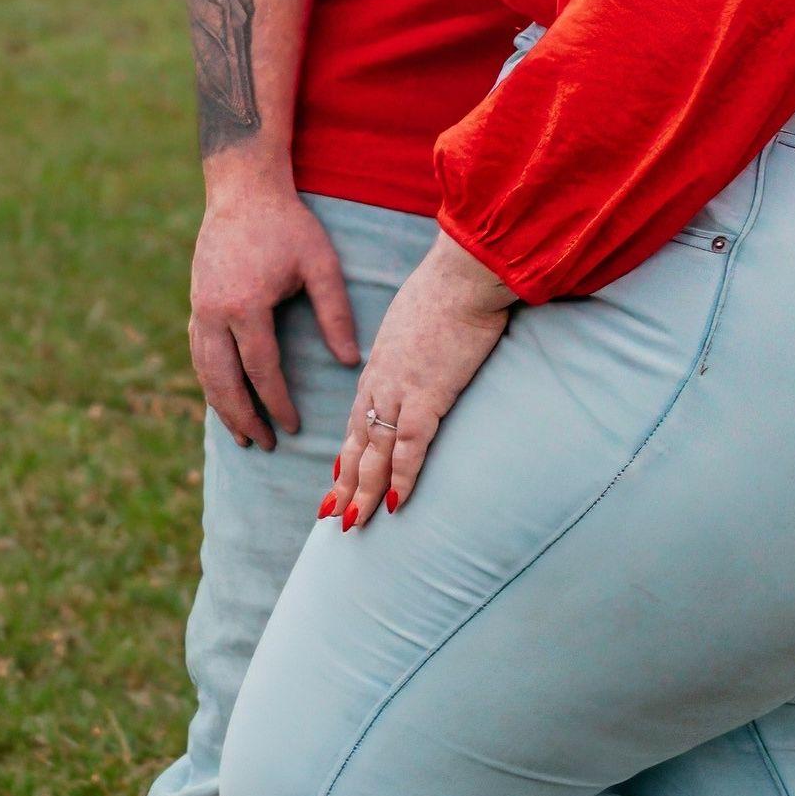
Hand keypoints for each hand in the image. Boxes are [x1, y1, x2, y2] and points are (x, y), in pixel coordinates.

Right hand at [189, 173, 361, 444]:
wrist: (242, 190)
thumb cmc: (288, 226)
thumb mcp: (320, 265)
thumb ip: (335, 314)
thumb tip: (350, 361)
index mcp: (246, 307)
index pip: (262, 371)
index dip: (278, 404)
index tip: (293, 428)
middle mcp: (214, 314)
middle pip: (224, 381)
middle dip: (244, 417)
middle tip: (264, 445)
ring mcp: (199, 308)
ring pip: (204, 371)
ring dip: (221, 405)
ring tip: (241, 434)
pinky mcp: (195, 302)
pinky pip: (198, 353)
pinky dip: (209, 380)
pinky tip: (223, 396)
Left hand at [319, 236, 522, 531]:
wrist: (463, 271)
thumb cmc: (449, 287)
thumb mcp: (419, 317)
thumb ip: (415, 342)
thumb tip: (426, 350)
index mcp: (380, 364)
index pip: (357, 418)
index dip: (347, 452)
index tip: (337, 477)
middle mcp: (381, 382)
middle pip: (357, 442)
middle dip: (344, 482)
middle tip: (331, 515)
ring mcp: (401, 391)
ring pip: (375, 452)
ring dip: (362, 491)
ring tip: (351, 524)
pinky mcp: (428, 395)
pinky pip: (411, 447)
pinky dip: (403, 477)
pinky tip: (396, 505)